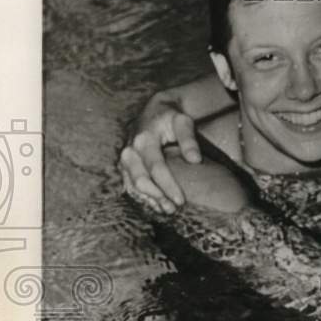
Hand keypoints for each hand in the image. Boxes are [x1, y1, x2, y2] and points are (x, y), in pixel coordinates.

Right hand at [119, 96, 201, 213]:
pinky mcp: (125, 165)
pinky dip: (142, 197)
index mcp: (144, 139)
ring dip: (149, 200)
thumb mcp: (183, 121)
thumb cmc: (172, 116)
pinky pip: (130, 185)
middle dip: (157, 196)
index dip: (168, 186)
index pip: (156, 168)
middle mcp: (131, 150)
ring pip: (133, 185)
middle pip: (141, 180)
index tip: (181, 200)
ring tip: (167, 211)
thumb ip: (189, 139)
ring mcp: (126, 159)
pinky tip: (156, 205)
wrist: (154, 109)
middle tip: (174, 209)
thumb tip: (196, 160)